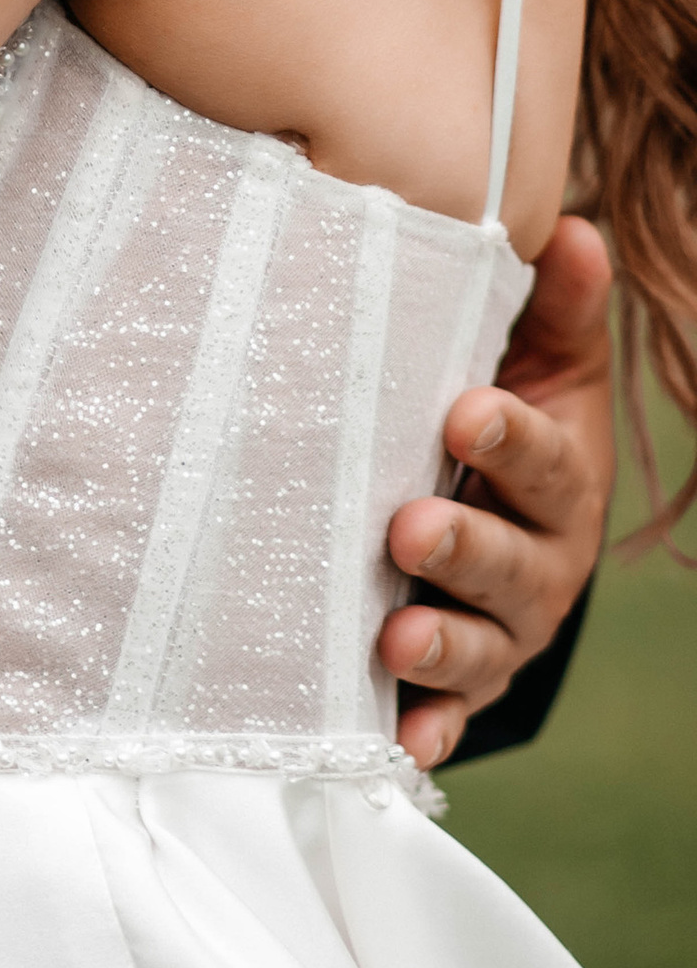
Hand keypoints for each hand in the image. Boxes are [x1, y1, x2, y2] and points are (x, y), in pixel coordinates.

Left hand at [381, 211, 614, 767]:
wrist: (495, 515)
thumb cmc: (503, 423)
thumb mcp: (538, 361)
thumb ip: (552, 305)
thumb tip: (572, 228)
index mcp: (560, 479)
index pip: (544, 458)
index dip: (510, 437)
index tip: (463, 409)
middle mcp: (541, 563)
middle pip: (512, 561)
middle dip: (465, 546)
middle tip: (410, 528)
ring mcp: (502, 629)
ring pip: (481, 643)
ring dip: (442, 643)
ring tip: (394, 634)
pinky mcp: (461, 683)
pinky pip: (447, 715)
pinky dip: (427, 728)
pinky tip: (401, 739)